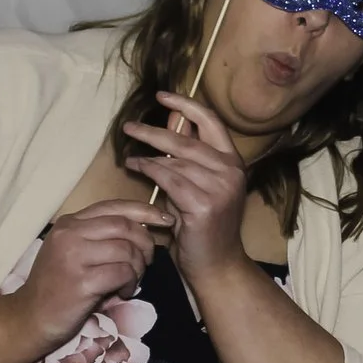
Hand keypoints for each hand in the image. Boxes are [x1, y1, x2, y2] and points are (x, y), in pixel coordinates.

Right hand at [5, 198, 169, 352]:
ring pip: (126, 250)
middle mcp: (69, 234)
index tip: (165, 220)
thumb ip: (100, 237)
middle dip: (145, 243)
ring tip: (131, 280)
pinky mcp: (81, 282)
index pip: (114, 206)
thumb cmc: (58, 286)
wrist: (30, 318)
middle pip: (124, 226)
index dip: (145, 211)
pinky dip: (130, 283)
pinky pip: (122, 273)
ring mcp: (73, 257)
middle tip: (148, 261)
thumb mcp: (74, 252)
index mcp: (69, 223)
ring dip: (139, 267)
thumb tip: (144, 228)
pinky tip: (123, 292)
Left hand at [124, 92, 249, 281]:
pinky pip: (170, 179)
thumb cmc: (204, 227)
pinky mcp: (204, 204)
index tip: (162, 96)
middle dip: (154, 131)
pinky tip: (136, 168)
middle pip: (186, 141)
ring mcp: (220, 188)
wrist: (216, 265)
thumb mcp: (200, 185)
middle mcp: (231, 171)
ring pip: (175, 161)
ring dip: (147, 156)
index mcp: (233, 163)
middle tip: (129, 127)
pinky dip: (150, 170)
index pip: (211, 122)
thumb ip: (189, 157)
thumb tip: (173, 123)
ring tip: (129, 156)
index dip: (186, 105)